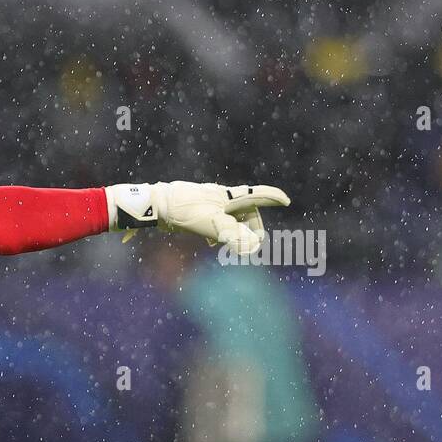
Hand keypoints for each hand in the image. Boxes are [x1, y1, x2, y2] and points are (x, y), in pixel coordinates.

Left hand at [107, 181, 290, 254]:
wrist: (156, 205)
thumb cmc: (186, 211)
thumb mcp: (213, 225)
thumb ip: (234, 235)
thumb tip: (252, 246)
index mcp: (229, 196)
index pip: (257, 195)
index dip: (272, 197)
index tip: (285, 200)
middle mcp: (221, 197)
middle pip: (246, 210)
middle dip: (252, 226)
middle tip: (253, 242)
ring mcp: (209, 202)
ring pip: (230, 217)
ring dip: (235, 231)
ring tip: (231, 245)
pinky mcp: (198, 209)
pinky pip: (216, 220)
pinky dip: (220, 231)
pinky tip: (213, 242)